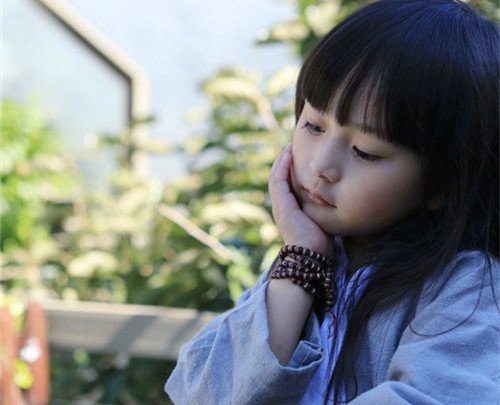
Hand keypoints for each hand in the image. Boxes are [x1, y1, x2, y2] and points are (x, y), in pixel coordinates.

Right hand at [269, 143, 332, 257]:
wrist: (311, 257)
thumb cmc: (320, 244)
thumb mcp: (321, 221)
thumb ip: (323, 209)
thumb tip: (337, 200)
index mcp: (289, 210)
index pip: (286, 185)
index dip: (291, 170)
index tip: (299, 156)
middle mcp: (281, 206)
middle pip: (279, 178)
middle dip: (285, 162)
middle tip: (292, 147)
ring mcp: (280, 205)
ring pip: (276, 176)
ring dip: (282, 160)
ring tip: (289, 147)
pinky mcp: (282, 204)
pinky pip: (278, 180)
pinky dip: (282, 166)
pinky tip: (288, 155)